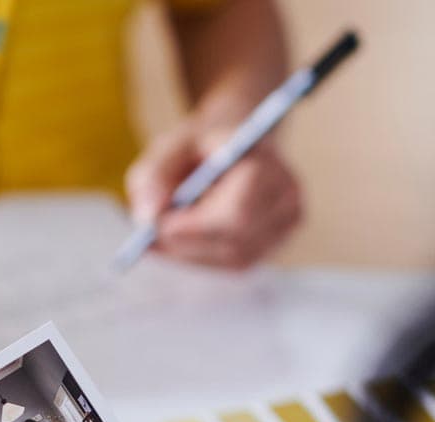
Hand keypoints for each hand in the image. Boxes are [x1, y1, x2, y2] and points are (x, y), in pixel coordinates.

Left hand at [126, 117, 301, 269]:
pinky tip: (181, 242)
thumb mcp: (170, 147)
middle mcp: (287, 197)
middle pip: (235, 243)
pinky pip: (234, 264)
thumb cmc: (201, 145)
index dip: (194, 227)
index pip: (236, 213)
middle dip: (188, 244)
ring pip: (232, 258)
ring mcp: (286, 225)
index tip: (157, 227)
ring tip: (161, 237)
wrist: (237, 143)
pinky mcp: (275, 244)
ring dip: (192, 252)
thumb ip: (154, 176)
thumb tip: (147, 218)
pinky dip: (202, 256)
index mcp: (267, 163)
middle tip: (150, 240)